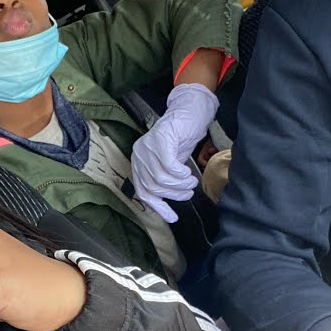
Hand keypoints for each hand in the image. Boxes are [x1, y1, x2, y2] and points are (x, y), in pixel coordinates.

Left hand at [130, 83, 218, 222]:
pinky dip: (180, 174)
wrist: (191, 113)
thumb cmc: (182, 139)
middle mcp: (139, 154)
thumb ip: (164, 182)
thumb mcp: (171, 165)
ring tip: (191, 182)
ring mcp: (148, 146)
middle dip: (174, 194)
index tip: (173, 217)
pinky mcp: (160, 139)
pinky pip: (169, 166)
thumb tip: (164, 207)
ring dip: (180, 185)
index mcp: (139, 162)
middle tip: (188, 192)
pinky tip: (188, 173)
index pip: (142, 191)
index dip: (158, 207)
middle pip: (152, 186)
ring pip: (161, 178)